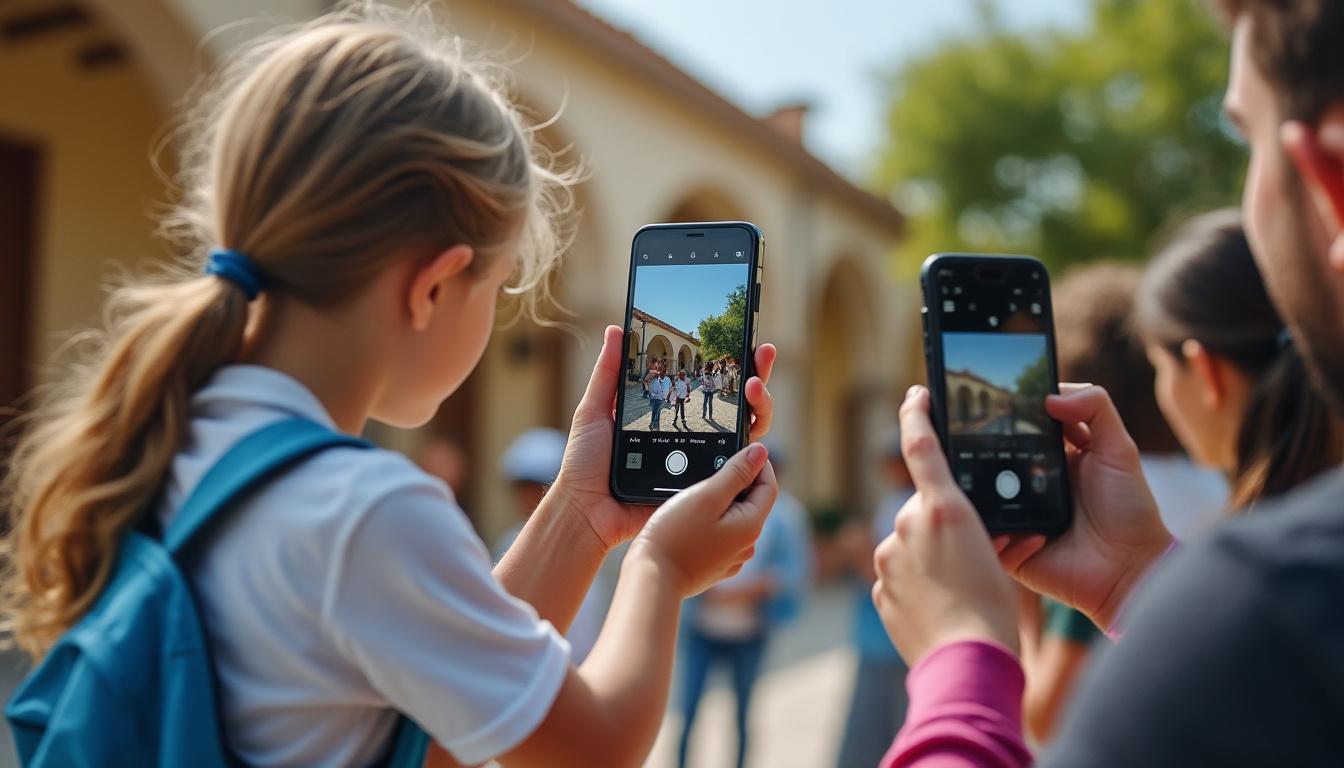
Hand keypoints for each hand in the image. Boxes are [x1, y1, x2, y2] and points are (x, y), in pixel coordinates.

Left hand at [551, 326, 777, 550]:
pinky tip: (752, 424)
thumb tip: (616, 329)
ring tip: (754, 386)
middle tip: (762, 354)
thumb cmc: (586, 463)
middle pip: (738, 403)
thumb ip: (609, 372)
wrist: (587, 509)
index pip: (707, 383)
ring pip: (749, 431)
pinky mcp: (706, 486)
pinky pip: (739, 469)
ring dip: (761, 404)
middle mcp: (693, 435)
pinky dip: (753, 446)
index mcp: (670, 413)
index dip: (729, 362)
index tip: (745, 338)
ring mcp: (703, 461)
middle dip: (758, 374)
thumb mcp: (595, 410)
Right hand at [629, 443, 777, 596]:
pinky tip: (691, 518)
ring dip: (724, 502)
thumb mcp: (706, 495)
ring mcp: (731, 558)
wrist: (651, 579)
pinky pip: (722, 535)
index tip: (740, 448)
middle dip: (738, 482)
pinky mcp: (715, 566)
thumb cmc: (675, 536)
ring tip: (698, 492)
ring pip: (736, 519)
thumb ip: (736, 473)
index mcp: (751, 526)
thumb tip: (760, 452)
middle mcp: (747, 545)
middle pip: (753, 503)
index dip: (757, 464)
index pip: (768, 486)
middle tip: (712, 466)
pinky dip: (713, 522)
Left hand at [871, 386, 1019, 664]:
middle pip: (922, 513)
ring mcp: (887, 556)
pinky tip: (939, 610)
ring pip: (908, 547)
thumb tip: (955, 532)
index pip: (922, 445)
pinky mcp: (878, 587)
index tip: (915, 395)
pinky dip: (916, 588)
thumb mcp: (995, 558)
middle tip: (969, 562)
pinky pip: (898, 578)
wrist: (967, 665)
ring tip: (958, 595)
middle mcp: (907, 524)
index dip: (916, 414)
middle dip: (941, 530)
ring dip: (929, 562)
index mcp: (944, 508)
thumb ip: (968, 533)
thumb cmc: (994, 612)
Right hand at [993, 384, 1172, 629]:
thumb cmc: (1129, 509)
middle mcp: (1024, 487)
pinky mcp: (1011, 552)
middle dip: (974, 453)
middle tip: (965, 441)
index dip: (998, 418)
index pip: (1013, 431)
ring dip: (978, 494)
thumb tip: (1049, 396)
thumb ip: (1095, 408)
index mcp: (1046, 459)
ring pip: (978, 501)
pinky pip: (990, 540)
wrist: (1133, 567)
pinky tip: (1028, 532)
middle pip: (986, 463)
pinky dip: (1001, 536)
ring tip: (987, 488)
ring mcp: (1014, 519)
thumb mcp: (1119, 449)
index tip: (980, 402)